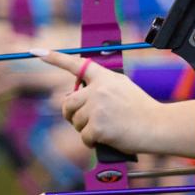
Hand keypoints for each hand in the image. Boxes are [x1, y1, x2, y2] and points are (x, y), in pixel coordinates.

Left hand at [34, 49, 161, 153]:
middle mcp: (98, 90)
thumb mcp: (123, 89)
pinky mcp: (97, 126)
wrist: (158, 127)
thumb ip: (100, 89)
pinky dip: (92, 142)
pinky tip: (106, 140)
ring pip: (76, 122)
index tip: (36, 51)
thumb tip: (72, 97)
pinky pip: (84, 137)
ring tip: (104, 131)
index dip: (55, 58)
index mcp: (105, 78)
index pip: (77, 64)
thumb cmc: (143, 112)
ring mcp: (96, 108)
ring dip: (85, 130)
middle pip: (68, 102)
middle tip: (82, 122)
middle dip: (71, 115)